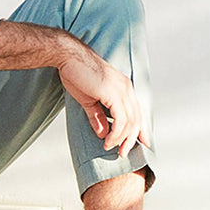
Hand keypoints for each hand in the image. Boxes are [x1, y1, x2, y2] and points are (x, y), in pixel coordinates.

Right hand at [57, 41, 150, 157]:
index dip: (142, 129)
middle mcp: (127, 88)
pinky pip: (121, 120)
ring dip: (122, 139)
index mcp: (124, 87)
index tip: (142, 143)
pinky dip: (116, 133)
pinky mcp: (114, 94)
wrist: (68, 57)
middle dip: (132, 139)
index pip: (138, 111)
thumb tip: (103, 133)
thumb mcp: (89, 100)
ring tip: (112, 148)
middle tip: (123, 153)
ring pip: (131, 122)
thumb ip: (97, 116)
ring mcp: (122, 90)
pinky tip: (107, 140)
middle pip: (137, 119)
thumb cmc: (76, 74)